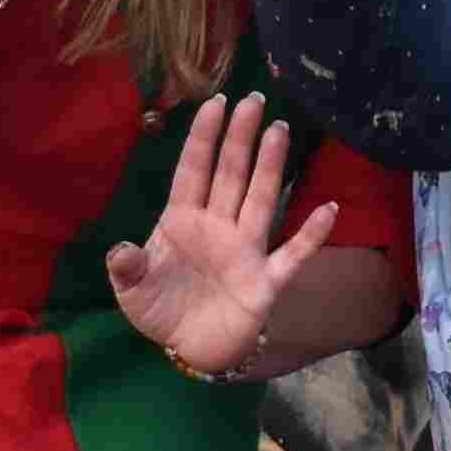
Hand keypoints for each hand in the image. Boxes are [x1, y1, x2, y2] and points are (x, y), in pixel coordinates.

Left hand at [102, 97, 338, 378]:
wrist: (190, 349)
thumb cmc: (161, 310)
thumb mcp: (133, 291)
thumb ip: (129, 269)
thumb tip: (121, 250)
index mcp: (182, 221)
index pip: (194, 170)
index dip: (203, 137)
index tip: (215, 102)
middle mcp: (217, 227)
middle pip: (231, 175)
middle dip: (240, 138)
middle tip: (254, 100)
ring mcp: (244, 251)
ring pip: (259, 201)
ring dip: (269, 167)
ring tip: (279, 130)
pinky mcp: (265, 282)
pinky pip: (292, 254)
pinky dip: (311, 235)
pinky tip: (328, 210)